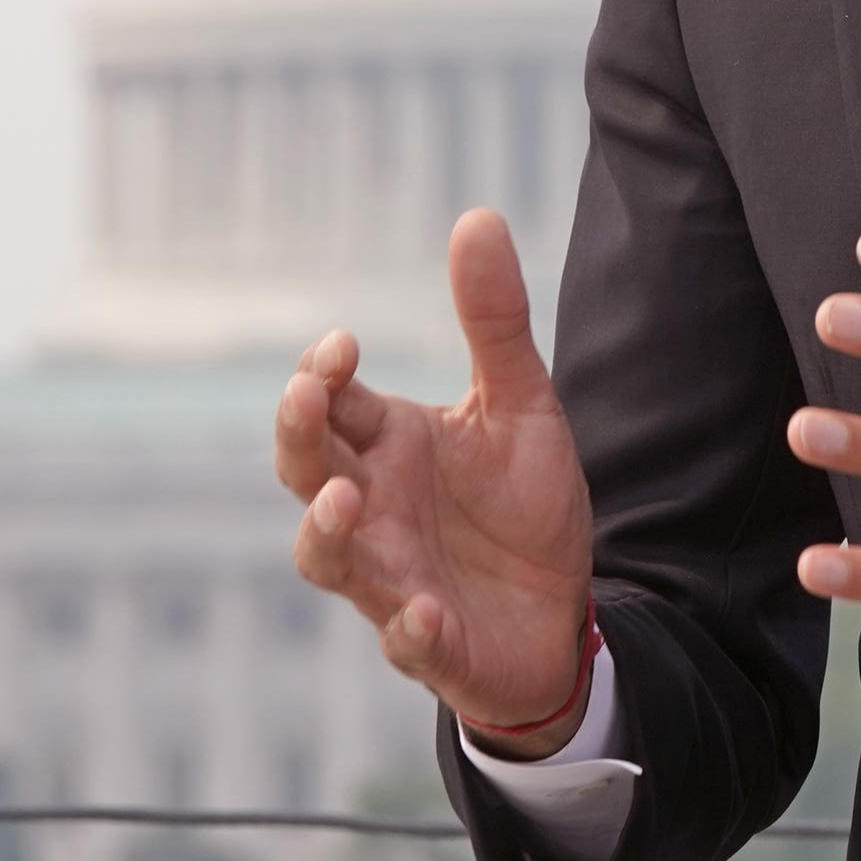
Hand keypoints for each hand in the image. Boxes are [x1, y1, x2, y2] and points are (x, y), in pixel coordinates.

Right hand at [275, 210, 597, 755]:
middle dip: (297, 436)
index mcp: (386, 448)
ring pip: (330, 561)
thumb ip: (494, 322)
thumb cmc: (522, 505)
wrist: (562, 613)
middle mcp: (373, 511)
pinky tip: (426, 611)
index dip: (319, 375)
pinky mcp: (433, 645)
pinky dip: (410, 629)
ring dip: (328, 532)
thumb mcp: (520, 405)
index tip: (341, 346)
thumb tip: (478, 215)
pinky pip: (407, 642)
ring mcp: (393, 580)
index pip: (327, 405)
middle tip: (307, 397)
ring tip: (346, 499)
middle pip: (305, 473)